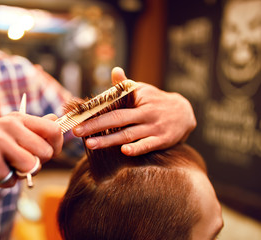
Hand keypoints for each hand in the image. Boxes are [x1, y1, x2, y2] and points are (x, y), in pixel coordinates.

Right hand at [0, 113, 62, 190]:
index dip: (56, 146)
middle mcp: (9, 125)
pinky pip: (12, 179)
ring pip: (32, 165)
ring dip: (19, 174)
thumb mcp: (9, 134)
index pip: (54, 129)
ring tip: (2, 166)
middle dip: (37, 164)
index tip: (45, 155)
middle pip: (47, 151)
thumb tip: (56, 117)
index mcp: (17, 118)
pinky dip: (3, 182)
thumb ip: (33, 129)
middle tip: (17, 163)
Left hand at [73, 67, 195, 155]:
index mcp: (138, 99)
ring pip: (129, 134)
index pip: (113, 103)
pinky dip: (137, 148)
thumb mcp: (143, 90)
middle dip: (95, 125)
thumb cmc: (157, 101)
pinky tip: (124, 151)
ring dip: (109, 140)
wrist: (186, 113)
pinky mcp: (163, 140)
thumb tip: (115, 71)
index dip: (94, 110)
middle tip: (77, 131)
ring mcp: (155, 127)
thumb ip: (126, 85)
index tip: (77, 115)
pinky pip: (148, 145)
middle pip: (117, 119)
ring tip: (90, 144)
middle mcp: (146, 112)